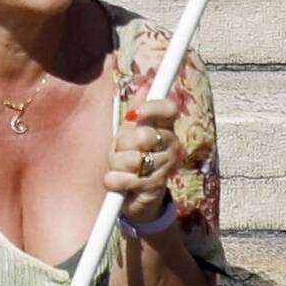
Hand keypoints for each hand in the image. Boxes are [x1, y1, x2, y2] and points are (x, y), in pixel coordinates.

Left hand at [105, 83, 181, 223]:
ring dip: (115, 165)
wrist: (136, 197)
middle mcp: (171, 146)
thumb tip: (144, 87)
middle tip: (121, 152)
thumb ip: (135, 114)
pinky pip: (123, 179)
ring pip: (131, 159)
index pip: (169, 109)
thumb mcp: (130, 135)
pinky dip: (114, 181)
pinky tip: (120, 184)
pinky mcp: (154, 187)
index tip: (135, 114)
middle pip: (144, 135)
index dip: (152, 107)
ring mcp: (166, 167)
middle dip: (122, 144)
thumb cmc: (132, 161)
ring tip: (120, 169)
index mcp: (165, 129)